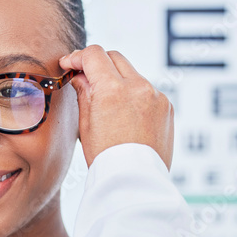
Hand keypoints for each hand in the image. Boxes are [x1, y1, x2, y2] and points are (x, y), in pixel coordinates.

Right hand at [58, 45, 173, 169]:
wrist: (135, 181)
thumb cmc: (106, 158)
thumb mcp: (86, 125)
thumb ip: (84, 93)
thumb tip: (80, 76)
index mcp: (112, 90)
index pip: (94, 55)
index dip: (77, 57)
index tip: (69, 64)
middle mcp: (138, 87)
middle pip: (114, 58)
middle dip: (98, 64)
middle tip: (85, 78)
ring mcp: (156, 95)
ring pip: (132, 74)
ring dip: (118, 80)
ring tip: (108, 104)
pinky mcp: (167, 106)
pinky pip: (147, 91)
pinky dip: (135, 96)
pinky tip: (127, 116)